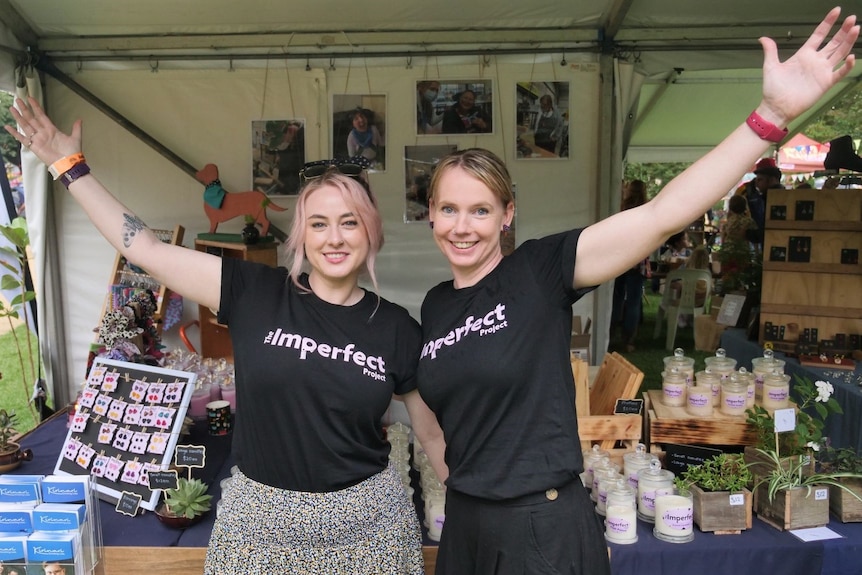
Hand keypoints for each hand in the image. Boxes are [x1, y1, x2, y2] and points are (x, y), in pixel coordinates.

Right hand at [4, 96, 82, 166]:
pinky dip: (14, 133)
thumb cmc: (72, 153)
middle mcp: (43, 133)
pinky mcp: (33, 146)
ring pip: (25, 125)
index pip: (41, 115)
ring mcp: (37, 139)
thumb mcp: (75, 138)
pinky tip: (7, 127)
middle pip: (31, 118)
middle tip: (18, 100)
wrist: (68, 164)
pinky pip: (22, 138)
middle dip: (25, 109)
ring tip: (12, 108)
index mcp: (52, 130)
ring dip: (19, 117)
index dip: (36, 107)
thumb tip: (79, 120)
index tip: (30, 99)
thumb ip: (76, 128)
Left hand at [757, 7, 857, 125]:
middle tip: (852, 18)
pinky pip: (840, 73)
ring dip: (848, 42)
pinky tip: (852, 56)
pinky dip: (847, 65)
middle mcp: (815, 61)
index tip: (837, 10)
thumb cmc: (773, 89)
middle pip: (834, 42)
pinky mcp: (825, 83)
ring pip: (840, 53)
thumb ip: (770, 51)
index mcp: (804, 54)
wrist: (776, 107)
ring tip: (856, 29)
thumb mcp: (770, 67)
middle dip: (843, 30)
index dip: (828, 22)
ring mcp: (822, 71)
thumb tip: (762, 38)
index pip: (819, 34)